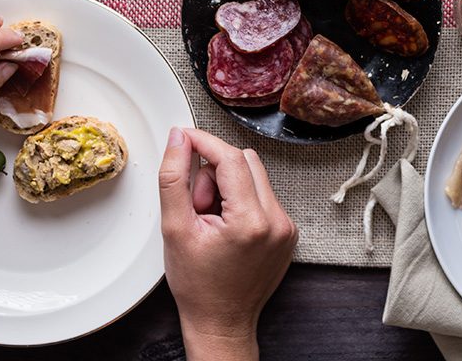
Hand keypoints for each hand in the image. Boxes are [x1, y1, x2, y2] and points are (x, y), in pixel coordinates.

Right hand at [158, 128, 297, 360]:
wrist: (221, 323)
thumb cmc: (198, 286)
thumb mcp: (175, 229)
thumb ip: (174, 178)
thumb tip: (178, 139)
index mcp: (251, 221)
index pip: (230, 158)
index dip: (204, 142)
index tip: (185, 138)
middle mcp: (277, 221)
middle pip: (245, 161)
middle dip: (214, 172)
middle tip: (197, 205)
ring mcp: (286, 227)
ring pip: (254, 175)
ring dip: (227, 186)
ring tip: (211, 220)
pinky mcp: (288, 231)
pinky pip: (262, 194)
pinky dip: (241, 200)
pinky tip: (225, 226)